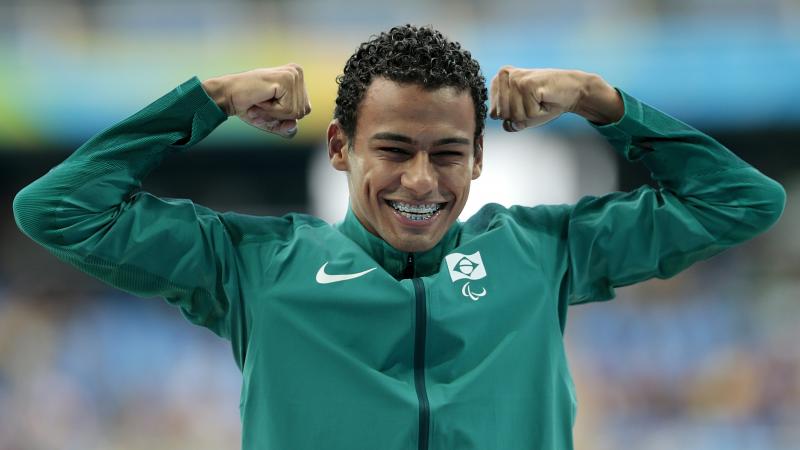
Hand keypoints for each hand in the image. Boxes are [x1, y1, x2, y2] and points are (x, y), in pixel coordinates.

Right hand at [202, 64, 311, 137]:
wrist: (228, 96)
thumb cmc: (250, 106)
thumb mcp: (274, 122)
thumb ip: (288, 128)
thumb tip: (294, 124)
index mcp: (297, 78)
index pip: (304, 110)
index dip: (285, 116)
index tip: (268, 106)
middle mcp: (297, 72)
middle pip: (303, 112)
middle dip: (280, 115)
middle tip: (262, 104)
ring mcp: (293, 74)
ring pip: (296, 112)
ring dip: (275, 113)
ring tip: (261, 102)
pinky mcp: (286, 79)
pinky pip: (288, 110)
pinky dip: (272, 111)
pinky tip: (261, 99)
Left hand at [489, 67, 622, 130]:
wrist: (571, 91)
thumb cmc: (545, 102)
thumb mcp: (522, 114)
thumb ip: (509, 122)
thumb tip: (507, 125)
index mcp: (498, 81)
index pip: (493, 114)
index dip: (511, 117)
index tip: (524, 105)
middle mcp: (503, 76)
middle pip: (502, 115)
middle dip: (520, 116)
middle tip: (533, 103)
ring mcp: (515, 79)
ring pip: (514, 115)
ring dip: (531, 114)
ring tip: (539, 100)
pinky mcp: (526, 84)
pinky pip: (527, 113)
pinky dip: (539, 112)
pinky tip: (544, 98)